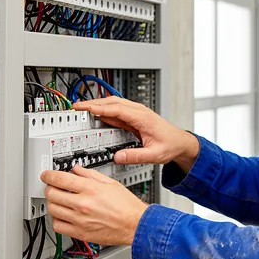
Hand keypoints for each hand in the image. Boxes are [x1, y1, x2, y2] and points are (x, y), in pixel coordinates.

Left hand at [41, 166, 148, 245]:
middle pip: (52, 194)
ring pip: (52, 209)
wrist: (136, 225)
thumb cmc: (127, 206)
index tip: (46, 175)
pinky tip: (63, 216)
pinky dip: (57, 220)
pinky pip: (58, 226)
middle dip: (49, 188)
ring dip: (52, 203)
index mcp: (90, 189)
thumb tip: (76, 169)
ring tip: (59, 201)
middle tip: (52, 187)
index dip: (48, 175)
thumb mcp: (110, 183)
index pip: (59, 178)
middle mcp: (83, 204)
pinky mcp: (80, 233)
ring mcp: (80, 219)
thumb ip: (90, 174)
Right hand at [72, 96, 199, 170]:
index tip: (87, 108)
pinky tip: (97, 112)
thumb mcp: (154, 155)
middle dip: (93, 103)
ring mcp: (137, 112)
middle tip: (77, 107)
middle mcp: (139, 112)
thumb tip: (118, 157)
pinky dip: (105, 108)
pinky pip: (117, 109)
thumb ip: (136, 156)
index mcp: (143, 118)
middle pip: (113, 102)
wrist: (181, 142)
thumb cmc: (171, 145)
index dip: (101, 108)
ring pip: (114, 103)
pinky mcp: (135, 116)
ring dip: (98, 103)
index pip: (118, 109)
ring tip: (82, 107)